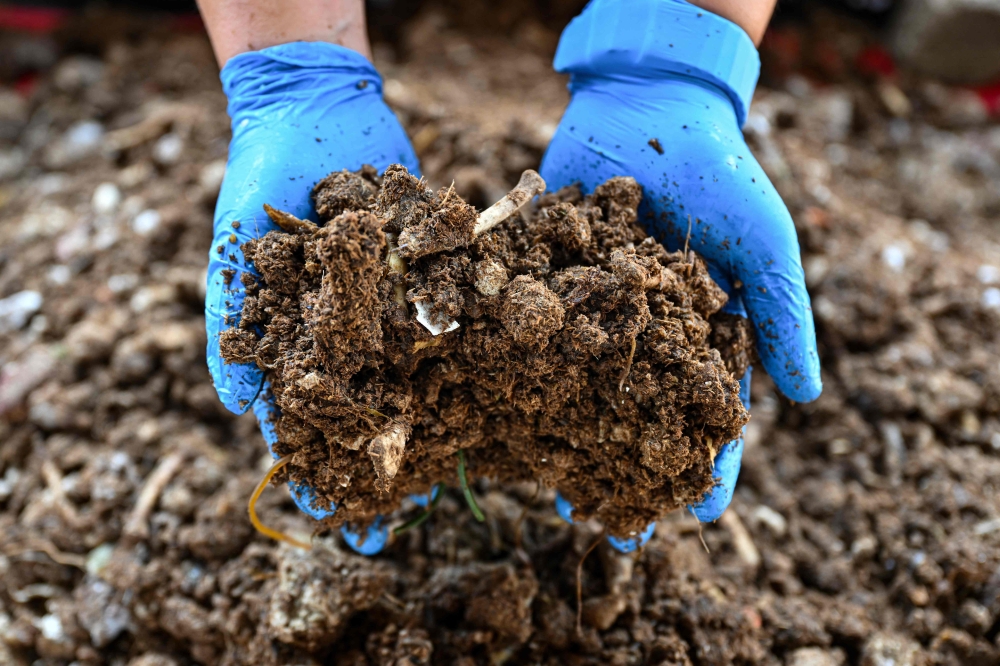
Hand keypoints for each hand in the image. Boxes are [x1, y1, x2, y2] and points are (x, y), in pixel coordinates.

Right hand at [205, 42, 417, 551]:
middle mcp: (350, 330)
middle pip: (368, 410)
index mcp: (300, 336)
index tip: (336, 518)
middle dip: (382, 463)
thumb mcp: (236, 256)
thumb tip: (241, 410)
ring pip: (417, 374)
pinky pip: (449, 317)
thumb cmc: (258, 182)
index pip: (305, 417)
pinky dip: (466, 353)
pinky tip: (492, 391)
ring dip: (432, 423)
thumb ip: (234, 326)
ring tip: (453, 471)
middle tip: (403, 515)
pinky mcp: (430, 271)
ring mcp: (393, 303)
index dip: (317, 466)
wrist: (315, 111)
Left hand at [541, 0, 820, 526]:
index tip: (697, 516)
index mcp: (699, 330)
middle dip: (627, 471)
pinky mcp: (545, 279)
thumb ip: (783, 314)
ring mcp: (589, 310)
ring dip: (569, 442)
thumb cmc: (722, 172)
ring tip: (556, 496)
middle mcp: (641, 332)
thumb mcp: (765, 243)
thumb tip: (809, 395)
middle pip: (636, 416)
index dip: (705, 465)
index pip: (705, 412)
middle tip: (615, 527)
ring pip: (578, 389)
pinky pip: (532, 334)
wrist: (647, 107)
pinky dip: (518, 373)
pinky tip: (504, 416)